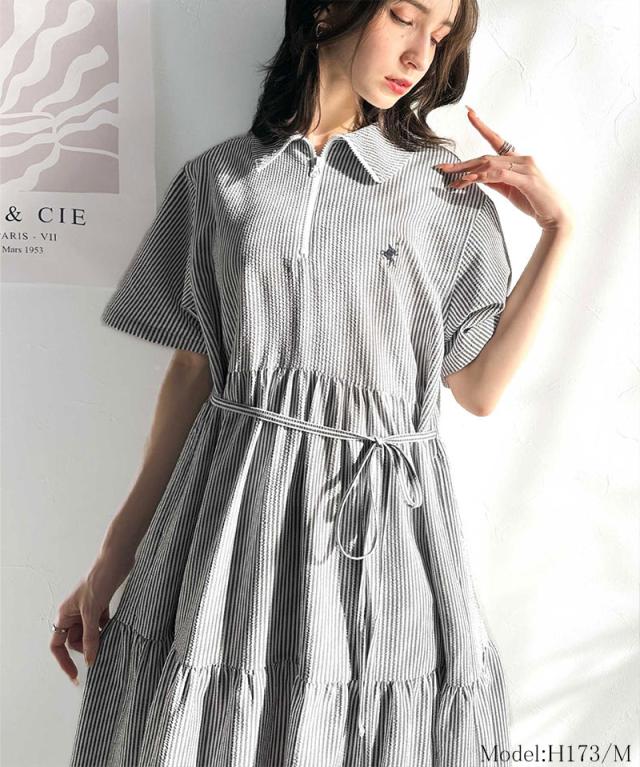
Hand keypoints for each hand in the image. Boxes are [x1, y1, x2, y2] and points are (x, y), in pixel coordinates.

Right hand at [50, 552, 132, 684]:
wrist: (116, 560)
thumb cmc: (100, 580)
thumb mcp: (92, 611)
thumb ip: (91, 636)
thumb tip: (90, 659)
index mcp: (65, 614)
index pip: (58, 644)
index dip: (64, 661)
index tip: (76, 675)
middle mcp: (73, 613)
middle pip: (75, 640)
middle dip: (87, 647)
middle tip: (102, 650)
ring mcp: (88, 609)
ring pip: (90, 633)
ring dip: (99, 639)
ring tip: (111, 642)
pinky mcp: (101, 604)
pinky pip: (101, 624)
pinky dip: (106, 629)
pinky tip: (115, 630)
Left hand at [434, 106, 574, 231]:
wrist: (556, 216)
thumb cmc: (534, 203)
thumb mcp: (509, 191)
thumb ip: (494, 181)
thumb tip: (475, 176)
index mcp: (518, 159)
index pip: (497, 140)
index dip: (482, 127)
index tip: (470, 113)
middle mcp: (522, 158)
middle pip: (485, 157)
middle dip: (462, 163)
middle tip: (441, 167)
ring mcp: (525, 167)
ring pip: (490, 165)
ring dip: (467, 172)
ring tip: (450, 178)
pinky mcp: (526, 179)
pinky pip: (499, 175)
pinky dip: (482, 177)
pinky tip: (468, 180)